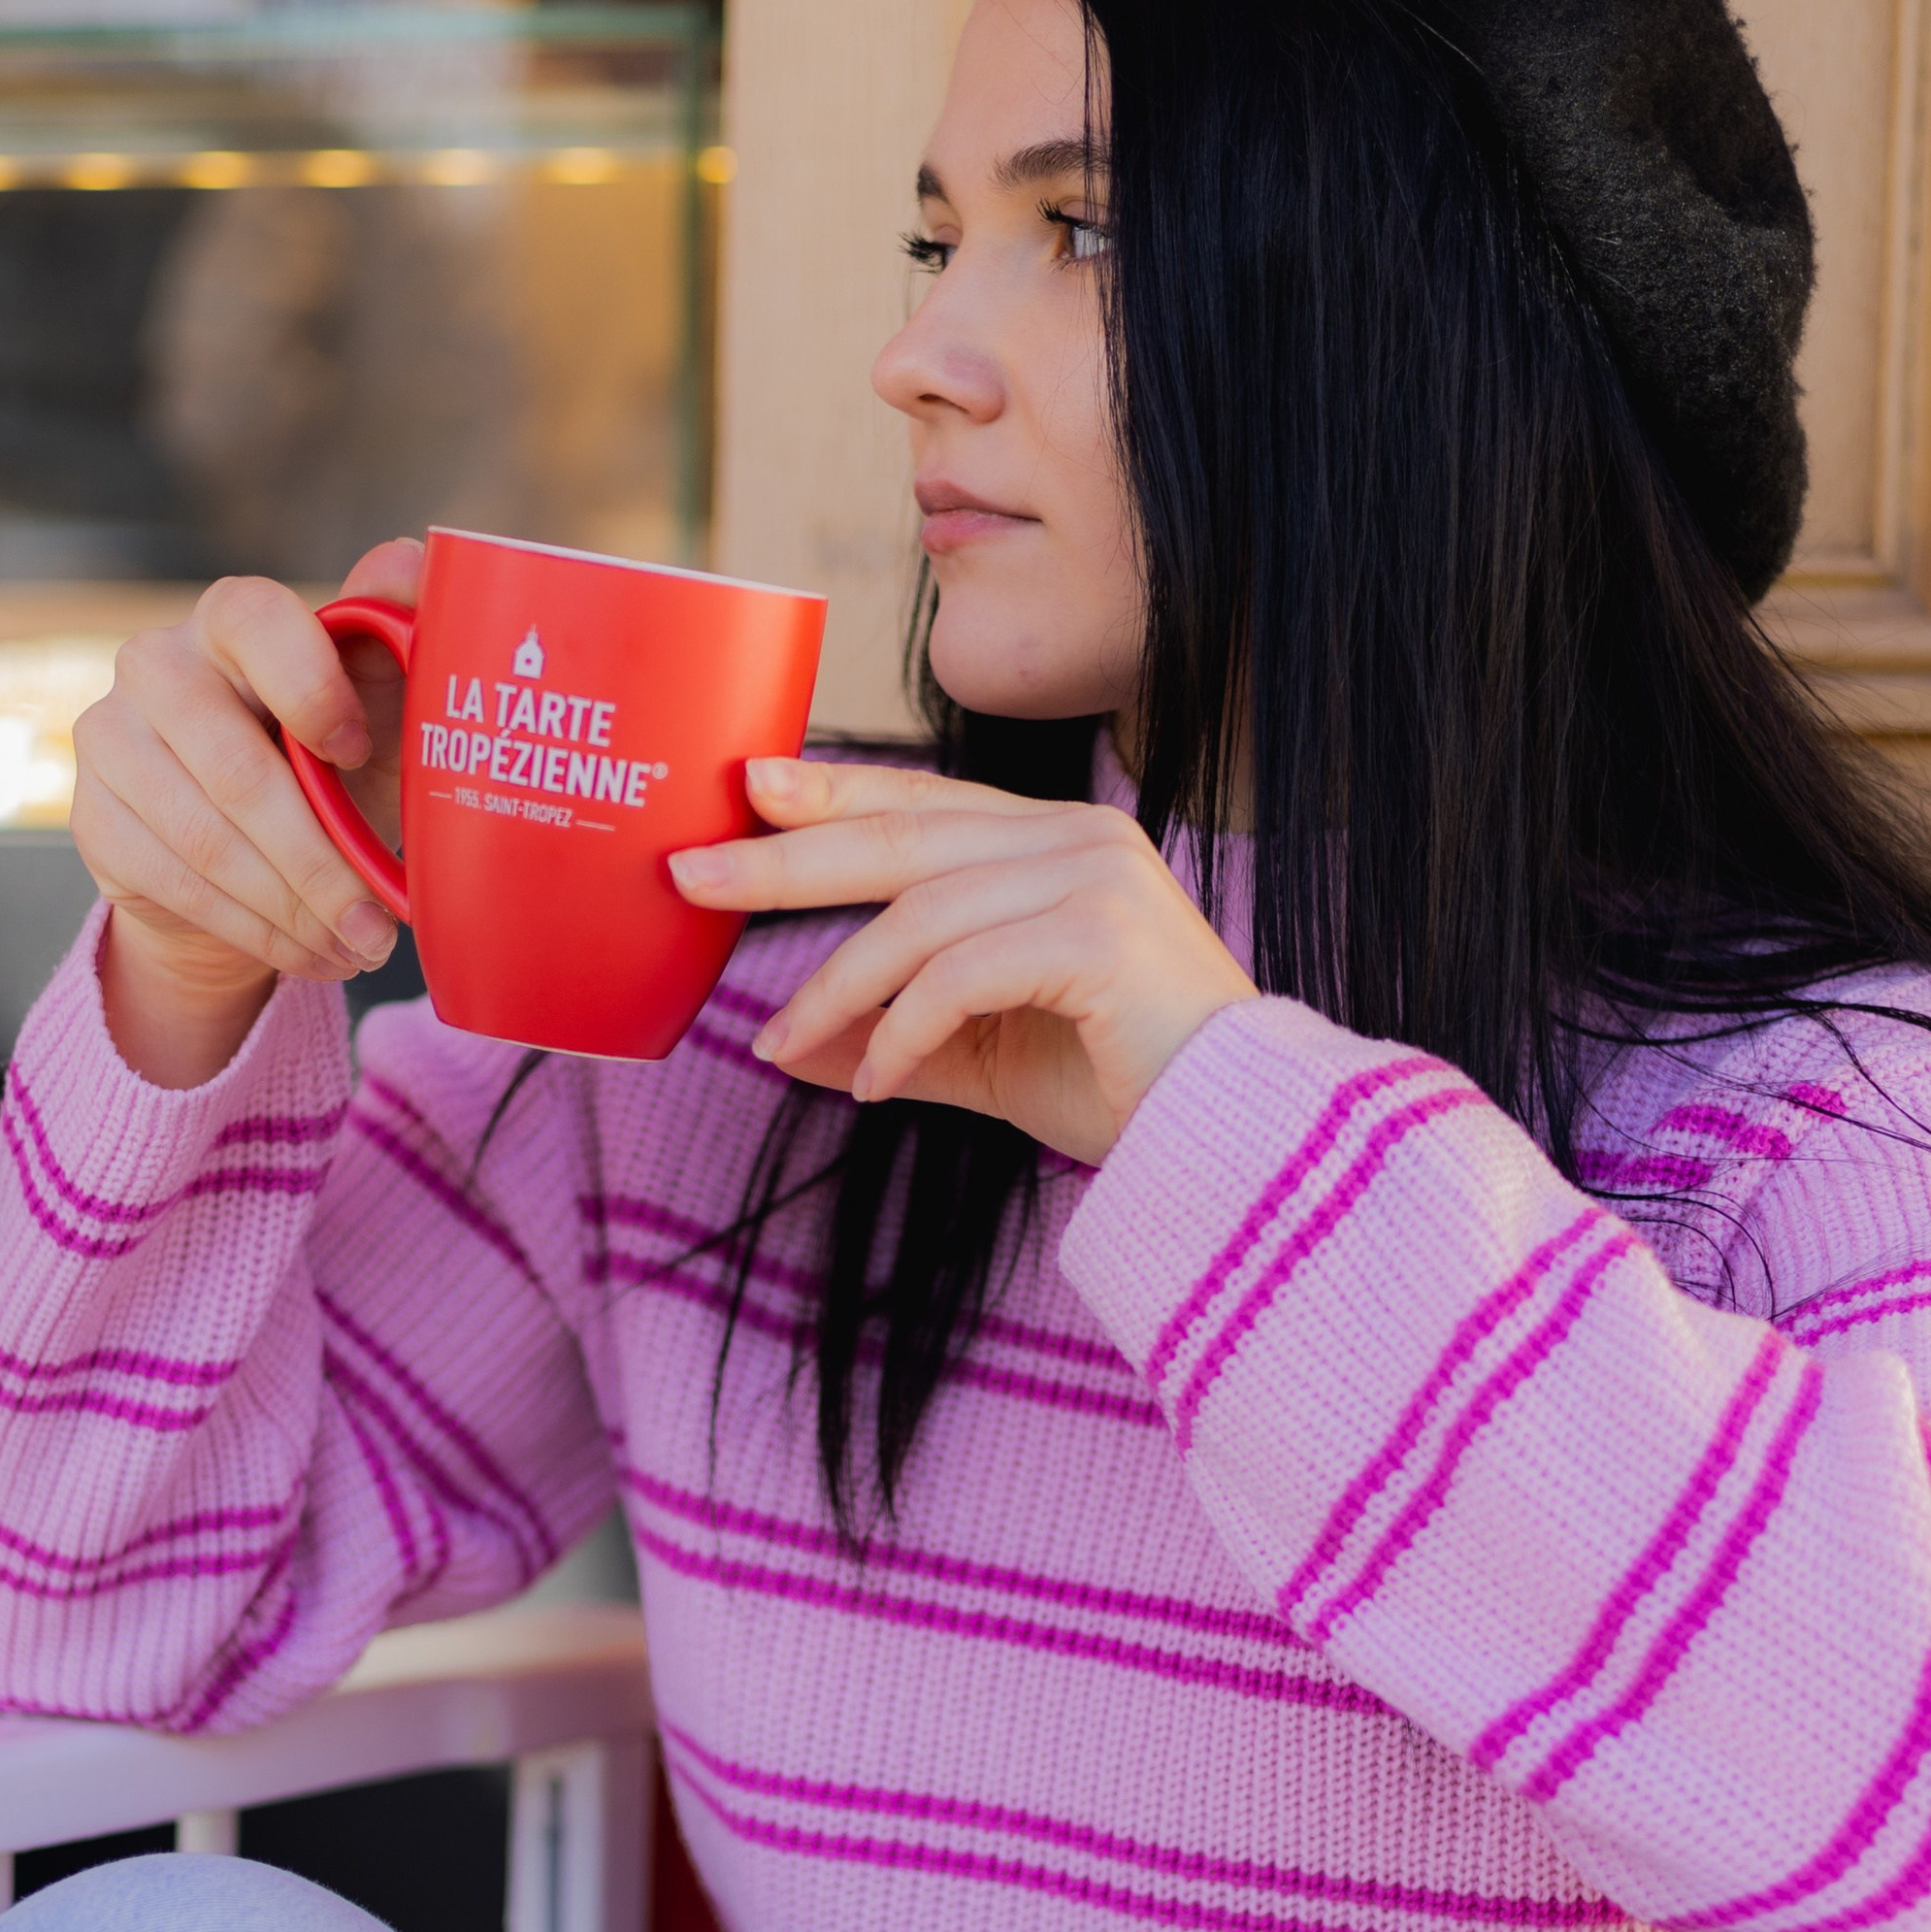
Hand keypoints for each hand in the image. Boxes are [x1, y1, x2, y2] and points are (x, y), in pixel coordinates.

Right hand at [72, 537, 423, 1088]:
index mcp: (232, 618)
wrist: (247, 849)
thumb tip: (416, 559)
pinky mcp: (93, 817)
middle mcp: (156, 663)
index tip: (360, 750)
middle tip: (382, 924)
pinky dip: (257, 931)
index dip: (311, 688)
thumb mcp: (380, 708)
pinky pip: (180, 885)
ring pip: (207, 841)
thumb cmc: (331, 763)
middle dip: (320, 862)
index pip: (257, 622)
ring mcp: (110, 738)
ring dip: (295, 910)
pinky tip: (309, 953)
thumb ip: (396, 637)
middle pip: (234, 767)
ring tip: (358, 947)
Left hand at [667, 759, 1253, 1164]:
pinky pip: (958, 974)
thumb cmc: (1125, 1090)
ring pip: (918, 913)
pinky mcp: (1099, 935)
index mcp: (1057, 843)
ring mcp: (1093, 877)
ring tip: (781, 1047)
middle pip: (902, 834)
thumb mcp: (987, 1055)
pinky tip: (877, 1086)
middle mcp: (1076, 838)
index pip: (923, 802)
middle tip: (693, 876)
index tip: (747, 793)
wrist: (1238, 1139)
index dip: (831, 793)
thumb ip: (897, 1035)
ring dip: (833, 986)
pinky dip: (901, 1033)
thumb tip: (788, 1045)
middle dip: (788, 857)